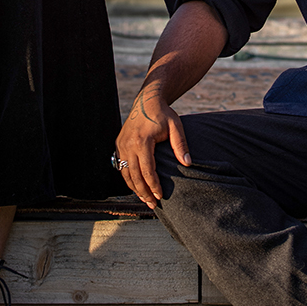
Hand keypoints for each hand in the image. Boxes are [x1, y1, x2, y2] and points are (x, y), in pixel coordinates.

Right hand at [113, 77, 191, 209]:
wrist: (146, 101)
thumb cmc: (163, 114)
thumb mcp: (175, 126)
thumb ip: (180, 145)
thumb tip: (187, 163)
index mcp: (142, 140)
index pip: (147, 169)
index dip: (153, 185)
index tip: (160, 196)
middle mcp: (128, 144)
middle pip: (134, 175)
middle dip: (143, 192)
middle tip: (152, 205)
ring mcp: (121, 144)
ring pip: (125, 173)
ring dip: (134, 188)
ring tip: (145, 199)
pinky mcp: (118, 144)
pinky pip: (120, 166)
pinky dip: (128, 178)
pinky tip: (136, 187)